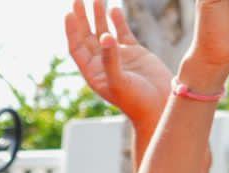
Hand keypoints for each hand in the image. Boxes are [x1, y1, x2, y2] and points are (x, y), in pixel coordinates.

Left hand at [65, 1, 171, 134]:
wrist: (159, 106)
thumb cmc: (136, 101)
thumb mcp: (120, 81)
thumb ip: (111, 59)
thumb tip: (104, 36)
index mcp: (93, 73)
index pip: (77, 47)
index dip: (72, 31)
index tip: (69, 13)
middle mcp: (102, 63)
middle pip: (87, 36)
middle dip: (82, 18)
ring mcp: (118, 57)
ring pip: (104, 32)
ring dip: (99, 16)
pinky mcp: (135, 53)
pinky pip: (123, 33)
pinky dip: (118, 21)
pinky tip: (114, 9)